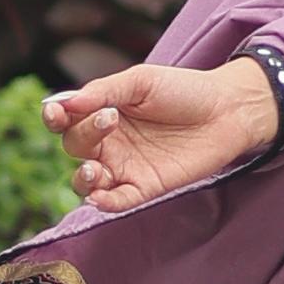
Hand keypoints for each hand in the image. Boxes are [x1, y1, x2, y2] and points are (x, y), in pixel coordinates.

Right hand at [42, 58, 278, 212]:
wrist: (228, 109)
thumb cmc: (184, 90)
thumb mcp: (141, 81)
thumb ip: (103, 91)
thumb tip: (64, 102)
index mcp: (102, 112)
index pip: (66, 120)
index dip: (55, 118)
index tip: (55, 113)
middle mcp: (109, 142)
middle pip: (75, 147)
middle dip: (83, 135)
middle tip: (110, 119)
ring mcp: (126, 167)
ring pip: (87, 180)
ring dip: (83, 177)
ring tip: (94, 168)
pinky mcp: (147, 187)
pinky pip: (118, 201)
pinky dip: (105, 202)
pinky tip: (99, 197)